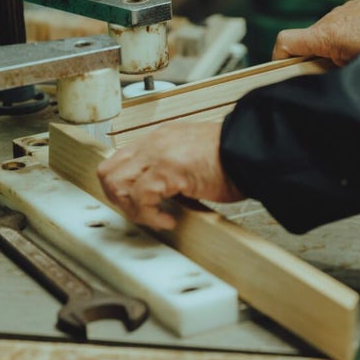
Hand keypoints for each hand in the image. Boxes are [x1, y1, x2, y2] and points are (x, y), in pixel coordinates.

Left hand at [97, 122, 245, 230]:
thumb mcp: (195, 159)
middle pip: (107, 171)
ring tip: (154, 217)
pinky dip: (149, 215)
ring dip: (131, 208)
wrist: (251, 151)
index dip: (124, 187)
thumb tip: (164, 195)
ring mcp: (157, 154)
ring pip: (114, 182)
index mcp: (159, 138)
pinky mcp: (166, 170)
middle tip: (142, 212)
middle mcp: (153, 142)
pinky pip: (139, 197)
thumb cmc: (233, 158)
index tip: (139, 204)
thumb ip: (173, 171)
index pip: (120, 160)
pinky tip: (169, 220)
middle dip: (119, 199)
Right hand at [272, 0, 359, 65]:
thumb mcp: (355, 67)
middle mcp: (330, 18)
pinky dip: (347, 37)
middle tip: (332, 73)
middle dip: (314, 59)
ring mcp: (343, 10)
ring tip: (356, 58)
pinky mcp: (355, 7)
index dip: (279, 58)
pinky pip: (343, 25)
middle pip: (306, 41)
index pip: (284, 42)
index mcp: (325, 34)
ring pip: (326, 34)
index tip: (285, 72)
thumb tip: (315, 80)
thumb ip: (330, 72)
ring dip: (333, 48)